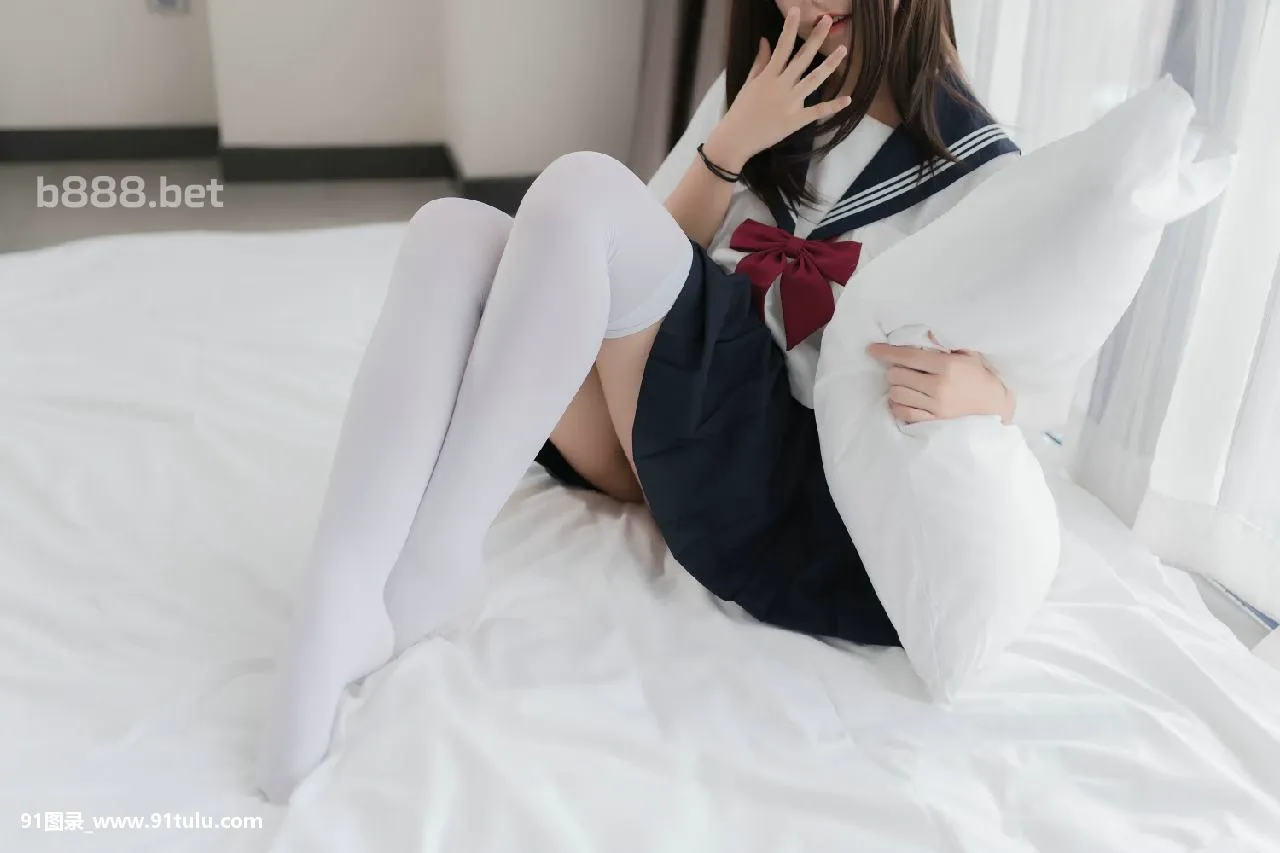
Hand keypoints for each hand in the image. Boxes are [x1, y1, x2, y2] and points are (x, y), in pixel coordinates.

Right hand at [702, 9, 850, 170]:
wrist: (736, 139)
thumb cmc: (741, 111)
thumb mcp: (749, 83)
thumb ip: (760, 62)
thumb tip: (765, 40)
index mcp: (768, 76)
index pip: (782, 46)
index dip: (789, 27)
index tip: (796, 10)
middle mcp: (781, 86)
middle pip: (802, 58)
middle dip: (815, 38)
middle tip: (827, 21)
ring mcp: (790, 103)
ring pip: (814, 80)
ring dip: (830, 65)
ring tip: (843, 50)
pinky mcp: (796, 120)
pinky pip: (817, 111)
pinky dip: (833, 106)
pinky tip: (848, 99)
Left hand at [868, 341, 1015, 424]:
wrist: (993, 404)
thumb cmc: (977, 375)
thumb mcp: (966, 353)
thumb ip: (943, 344)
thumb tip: (922, 334)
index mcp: (946, 366)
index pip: (908, 357)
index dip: (886, 352)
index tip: (871, 349)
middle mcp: (938, 386)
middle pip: (896, 376)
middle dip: (894, 370)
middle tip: (901, 369)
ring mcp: (935, 406)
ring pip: (896, 394)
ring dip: (895, 387)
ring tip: (904, 383)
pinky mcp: (933, 420)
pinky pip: (903, 412)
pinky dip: (897, 405)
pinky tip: (902, 398)